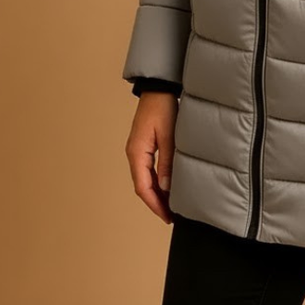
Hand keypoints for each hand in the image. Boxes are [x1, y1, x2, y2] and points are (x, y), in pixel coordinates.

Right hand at [125, 91, 178, 223]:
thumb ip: (167, 162)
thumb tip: (165, 188)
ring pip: (144, 178)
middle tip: (171, 215)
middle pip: (142, 185)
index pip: (142, 187)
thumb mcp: (169, 136)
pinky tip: (167, 185)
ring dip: (156, 192)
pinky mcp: (143, 145)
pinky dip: (156, 180)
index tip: (167, 216)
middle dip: (155, 202)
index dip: (154, 204)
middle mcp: (133, 153)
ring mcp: (137, 149)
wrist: (159, 89)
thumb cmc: (163, 108)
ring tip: (171, 204)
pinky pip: (147, 169)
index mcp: (136, 153)